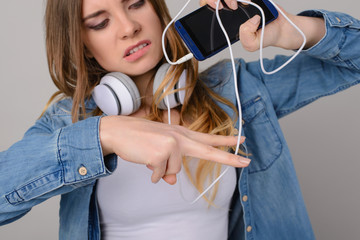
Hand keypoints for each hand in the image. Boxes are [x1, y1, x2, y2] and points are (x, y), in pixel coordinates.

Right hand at [100, 116, 249, 184]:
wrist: (118, 130)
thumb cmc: (138, 138)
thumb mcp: (158, 150)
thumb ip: (170, 164)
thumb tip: (171, 181)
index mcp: (180, 133)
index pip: (207, 137)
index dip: (225, 139)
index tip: (242, 139)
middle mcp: (179, 137)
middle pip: (208, 149)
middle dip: (228, 157)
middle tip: (247, 161)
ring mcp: (171, 143)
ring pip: (173, 171)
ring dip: (160, 170)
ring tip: (149, 157)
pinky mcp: (161, 153)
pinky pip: (159, 175)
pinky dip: (151, 173)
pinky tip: (144, 160)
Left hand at [200, 0, 324, 50]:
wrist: (281, 28)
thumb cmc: (264, 36)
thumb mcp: (251, 44)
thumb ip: (245, 36)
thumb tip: (250, 20)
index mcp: (226, 20)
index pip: (208, 8)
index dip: (209, 4)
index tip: (217, 7)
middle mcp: (231, 7)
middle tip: (224, 6)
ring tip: (236, 5)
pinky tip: (248, 1)